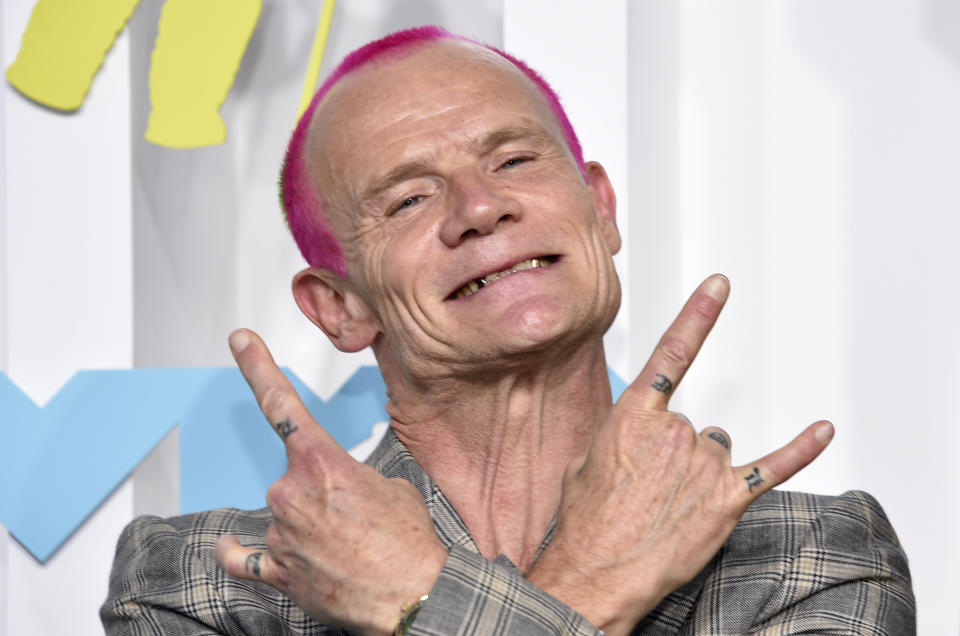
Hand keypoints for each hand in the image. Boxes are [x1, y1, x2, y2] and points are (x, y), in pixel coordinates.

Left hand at [215, 329, 447, 634]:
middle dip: (318, 494)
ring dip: (304, 527)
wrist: (414, 596)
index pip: (281, 404)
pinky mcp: (277, 571)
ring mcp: (280, 534)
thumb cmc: (410, 541)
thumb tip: (340, 492)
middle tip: (354, 518)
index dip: (257, 366)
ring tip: (344, 549)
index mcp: (322, 463)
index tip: (241, 340)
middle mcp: (291, 493)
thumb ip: (353, 478)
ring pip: (281, 517)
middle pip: (290, 479)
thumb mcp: (392, 487)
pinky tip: (232, 547)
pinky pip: (243, 558)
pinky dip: (240, 552)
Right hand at [526, 274, 832, 634]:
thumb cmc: (587, 521)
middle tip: (650, 487)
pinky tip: (821, 431)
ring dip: (699, 472)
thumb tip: (636, 434)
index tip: (720, 286)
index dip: (698, 315)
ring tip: (671, 504)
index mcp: (633, 417)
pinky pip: (774, 467)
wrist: (596, 571)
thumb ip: (618, 434)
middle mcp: (674, 432)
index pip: (672, 353)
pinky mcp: (727, 498)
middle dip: (675, 453)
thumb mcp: (584, 462)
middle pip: (693, 424)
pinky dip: (801, 449)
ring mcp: (703, 465)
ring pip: (717, 449)